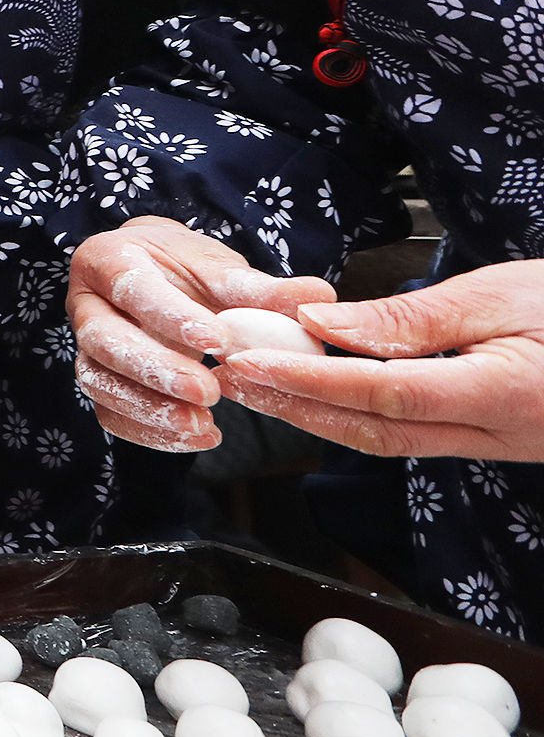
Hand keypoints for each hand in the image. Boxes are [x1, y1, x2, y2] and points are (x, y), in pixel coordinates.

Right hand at [64, 218, 332, 452]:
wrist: (155, 279)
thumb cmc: (186, 270)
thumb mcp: (219, 268)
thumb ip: (260, 287)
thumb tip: (317, 295)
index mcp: (108, 259)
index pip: (132, 288)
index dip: (170, 316)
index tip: (217, 342)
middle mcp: (85, 304)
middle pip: (104, 341)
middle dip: (156, 371)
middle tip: (208, 393)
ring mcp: (85, 347)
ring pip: (99, 382)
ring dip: (150, 409)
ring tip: (205, 426)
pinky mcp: (98, 381)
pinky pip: (109, 414)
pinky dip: (149, 433)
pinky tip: (195, 438)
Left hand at [220, 262, 543, 460]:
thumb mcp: (502, 292)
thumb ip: (412, 317)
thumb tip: (325, 324)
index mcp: (504, 394)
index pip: (381, 393)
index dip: (307, 380)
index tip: (248, 361)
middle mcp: (497, 434)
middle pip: (373, 429)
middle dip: (294, 406)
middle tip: (231, 376)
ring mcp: (495, 444)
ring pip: (387, 439)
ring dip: (315, 414)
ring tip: (256, 383)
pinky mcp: (490, 438)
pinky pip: (411, 433)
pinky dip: (355, 412)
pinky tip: (317, 389)